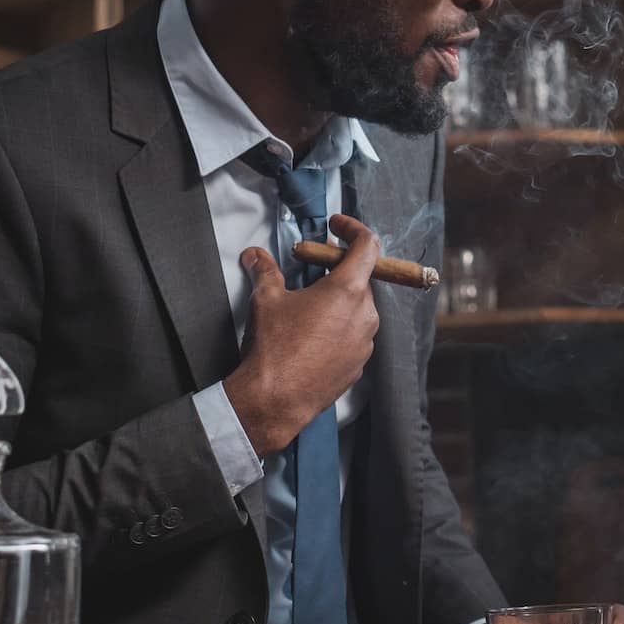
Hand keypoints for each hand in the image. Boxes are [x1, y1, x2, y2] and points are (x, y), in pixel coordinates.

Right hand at [223, 213, 380, 456]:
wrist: (275, 399)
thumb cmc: (274, 346)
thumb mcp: (266, 299)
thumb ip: (265, 270)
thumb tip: (255, 255)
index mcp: (348, 290)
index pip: (368, 246)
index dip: (354, 229)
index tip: (337, 225)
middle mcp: (366, 314)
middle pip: (361, 278)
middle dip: (337, 269)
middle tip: (311, 268)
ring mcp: (366, 342)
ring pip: (358, 308)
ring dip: (338, 300)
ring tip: (308, 305)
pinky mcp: (360, 364)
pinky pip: (354, 334)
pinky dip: (338, 326)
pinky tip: (312, 334)